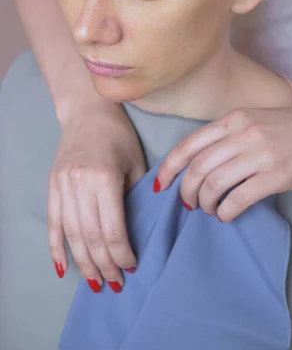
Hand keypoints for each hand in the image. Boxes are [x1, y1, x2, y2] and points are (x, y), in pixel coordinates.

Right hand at [48, 100, 145, 291]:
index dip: (122, 254)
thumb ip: (135, 197)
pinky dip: (56, 248)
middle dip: (104, 265)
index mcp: (104, 178)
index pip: (112, 229)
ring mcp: (62, 185)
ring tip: (95, 282)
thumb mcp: (136, 163)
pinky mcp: (52, 185)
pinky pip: (53, 222)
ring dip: (83, 263)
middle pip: (90, 237)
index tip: (132, 267)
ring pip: (71, 234)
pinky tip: (63, 268)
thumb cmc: (118, 136)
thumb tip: (137, 234)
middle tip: (115, 283)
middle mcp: (80, 183)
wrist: (87, 111)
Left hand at [155, 103, 291, 220]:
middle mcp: (243, 133)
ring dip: (205, 203)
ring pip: (214, 183)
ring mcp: (260, 154)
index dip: (169, 166)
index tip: (160, 183)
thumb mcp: (255, 120)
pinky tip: (226, 215)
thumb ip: (228, 135)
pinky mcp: (277, 175)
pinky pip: (239, 198)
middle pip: (198, 167)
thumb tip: (200, 164)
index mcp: (234, 119)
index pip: (189, 144)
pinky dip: (226, 211)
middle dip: (185, 190)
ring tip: (208, 209)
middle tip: (187, 204)